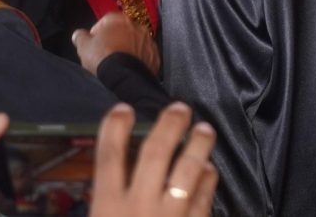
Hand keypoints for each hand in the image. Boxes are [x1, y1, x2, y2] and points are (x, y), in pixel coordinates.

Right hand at [73, 13, 160, 76]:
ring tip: (117, 61)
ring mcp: (149, 41)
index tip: (92, 41)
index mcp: (120, 20)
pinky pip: (144, 54)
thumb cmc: (102, 57)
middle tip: (104, 51)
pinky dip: (137, 58)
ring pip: (135, 41)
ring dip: (127, 47)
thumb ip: (80, 37)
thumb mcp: (84, 46)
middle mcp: (138, 26)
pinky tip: (128, 67)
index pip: (107, 19)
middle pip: (123, 30)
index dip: (97, 30)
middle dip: (114, 38)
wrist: (125, 77)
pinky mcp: (155, 55)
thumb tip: (79, 35)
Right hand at [91, 103, 216, 216]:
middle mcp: (139, 206)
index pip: (110, 157)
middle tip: (179, 109)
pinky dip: (207, 178)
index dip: (115, 129)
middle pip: (156, 153)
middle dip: (169, 126)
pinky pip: (204, 195)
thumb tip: (112, 180)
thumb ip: (106, 205)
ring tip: (205, 129)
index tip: (122, 109)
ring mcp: (170, 215)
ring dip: (198, 145)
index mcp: (107, 208)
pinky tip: (209, 169)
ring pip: (189, 169)